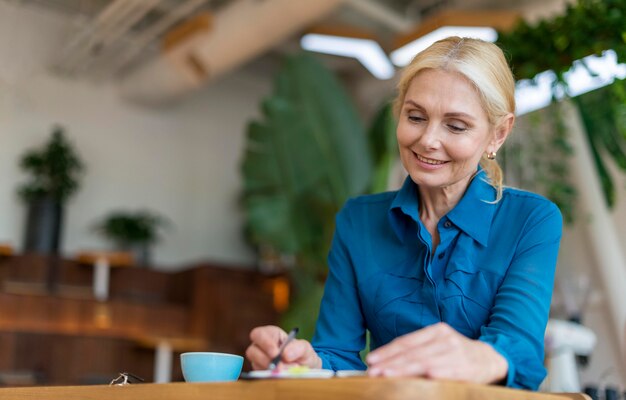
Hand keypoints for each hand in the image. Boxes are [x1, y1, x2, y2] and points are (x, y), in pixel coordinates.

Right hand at [245, 325, 321, 369]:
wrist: (305, 370)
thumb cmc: (302, 354)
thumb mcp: (305, 348)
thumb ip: (298, 348)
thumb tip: (285, 354)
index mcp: (271, 334)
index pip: (258, 334)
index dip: (265, 343)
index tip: (276, 354)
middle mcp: (261, 346)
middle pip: (252, 350)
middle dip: (265, 359)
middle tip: (279, 368)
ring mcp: (259, 360)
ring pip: (255, 364)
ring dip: (270, 369)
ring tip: (286, 371)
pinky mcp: (261, 372)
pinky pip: (261, 375)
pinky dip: (272, 377)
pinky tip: (282, 376)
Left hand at [366, 323, 507, 383]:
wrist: (491, 358)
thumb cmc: (457, 354)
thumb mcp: (438, 344)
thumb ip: (418, 350)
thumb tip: (386, 362)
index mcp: (436, 330)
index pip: (406, 341)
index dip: (387, 351)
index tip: (371, 359)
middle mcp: (444, 338)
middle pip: (412, 352)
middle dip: (390, 362)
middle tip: (373, 370)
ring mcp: (455, 352)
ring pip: (424, 362)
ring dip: (403, 370)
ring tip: (386, 375)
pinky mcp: (465, 367)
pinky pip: (445, 372)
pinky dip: (432, 375)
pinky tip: (421, 377)